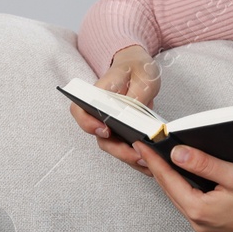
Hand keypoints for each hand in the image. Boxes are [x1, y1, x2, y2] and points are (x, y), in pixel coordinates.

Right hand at [69, 44, 161, 175]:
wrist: (139, 68)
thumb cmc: (136, 68)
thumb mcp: (143, 76)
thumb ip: (137, 95)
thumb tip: (135, 118)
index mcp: (98, 94)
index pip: (80, 111)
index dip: (87, 123)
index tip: (104, 130)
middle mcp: (100, 112)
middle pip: (100, 137)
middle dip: (118, 150)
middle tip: (138, 155)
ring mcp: (111, 123)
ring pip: (114, 146)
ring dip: (129, 158)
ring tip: (149, 163)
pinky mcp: (122, 131)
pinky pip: (126, 148)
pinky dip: (137, 157)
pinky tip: (152, 163)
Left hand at [135, 140, 232, 231]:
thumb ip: (204, 164)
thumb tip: (177, 154)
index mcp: (200, 210)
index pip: (168, 180)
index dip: (153, 160)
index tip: (141, 146)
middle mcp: (199, 222)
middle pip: (170, 190)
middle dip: (158, 169)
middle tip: (145, 150)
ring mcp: (206, 226)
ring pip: (180, 198)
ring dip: (170, 180)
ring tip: (160, 161)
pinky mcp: (215, 226)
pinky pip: (191, 204)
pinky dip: (184, 189)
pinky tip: (185, 179)